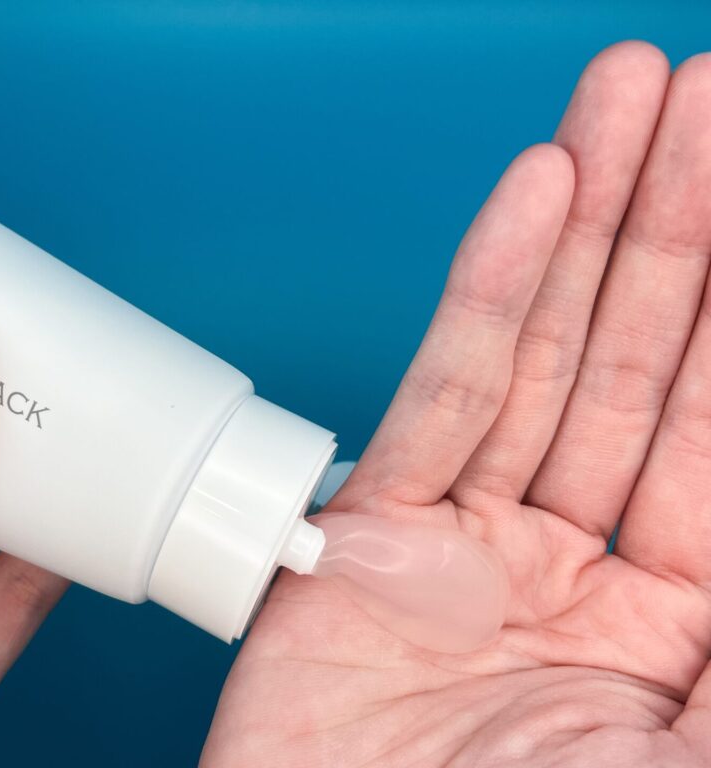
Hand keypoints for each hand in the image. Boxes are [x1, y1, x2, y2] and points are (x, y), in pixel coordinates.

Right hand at [203, 43, 710, 766]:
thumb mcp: (698, 758)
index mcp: (675, 627)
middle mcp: (575, 571)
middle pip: (640, 366)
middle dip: (675, 225)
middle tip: (696, 97)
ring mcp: (469, 548)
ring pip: (541, 358)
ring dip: (585, 226)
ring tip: (620, 107)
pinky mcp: (370, 540)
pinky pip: (440, 403)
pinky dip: (483, 297)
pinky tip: (531, 202)